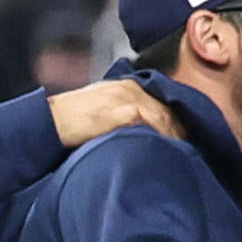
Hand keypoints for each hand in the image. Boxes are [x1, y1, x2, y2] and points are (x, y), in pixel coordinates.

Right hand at [49, 79, 182, 150]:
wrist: (51, 122)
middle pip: (168, 110)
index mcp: (127, 85)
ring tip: (182, 156)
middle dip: (180, 131)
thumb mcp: (104, 108)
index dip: (176, 121)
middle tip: (190, 150)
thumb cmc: (76, 121)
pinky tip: (167, 152)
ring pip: (163, 117)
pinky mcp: (122, 113)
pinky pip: (150, 125)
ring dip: (174, 137)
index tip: (186, 138)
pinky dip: (161, 138)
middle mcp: (130, 88)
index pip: (163, 101)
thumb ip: (126, 113)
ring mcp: (126, 99)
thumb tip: (149, 131)